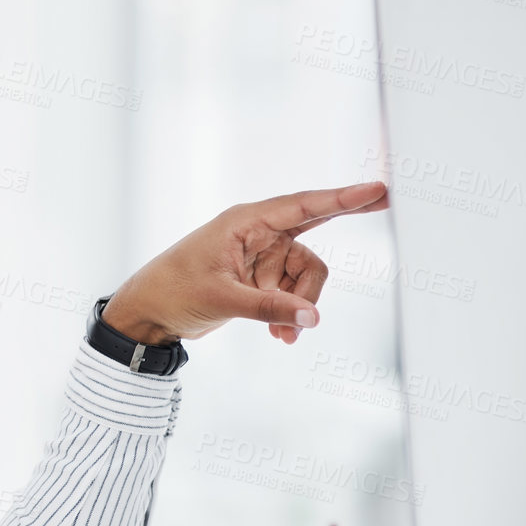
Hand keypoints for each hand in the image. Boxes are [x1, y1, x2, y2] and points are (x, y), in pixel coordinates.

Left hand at [101, 181, 387, 346]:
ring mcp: (261, 257)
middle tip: (369, 228)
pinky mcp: (260, 280)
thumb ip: (268, 307)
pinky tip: (279, 336)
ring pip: (305, 278)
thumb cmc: (174, 292)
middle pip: (312, 238)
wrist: (149, 314)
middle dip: (331, 247)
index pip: (303, 206)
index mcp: (246, 222)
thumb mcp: (222, 299)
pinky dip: (290, 315)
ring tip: (279, 333)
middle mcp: (258, 234)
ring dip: (299, 306)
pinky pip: (293, 295)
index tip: (377, 189)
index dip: (342, 198)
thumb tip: (312, 319)